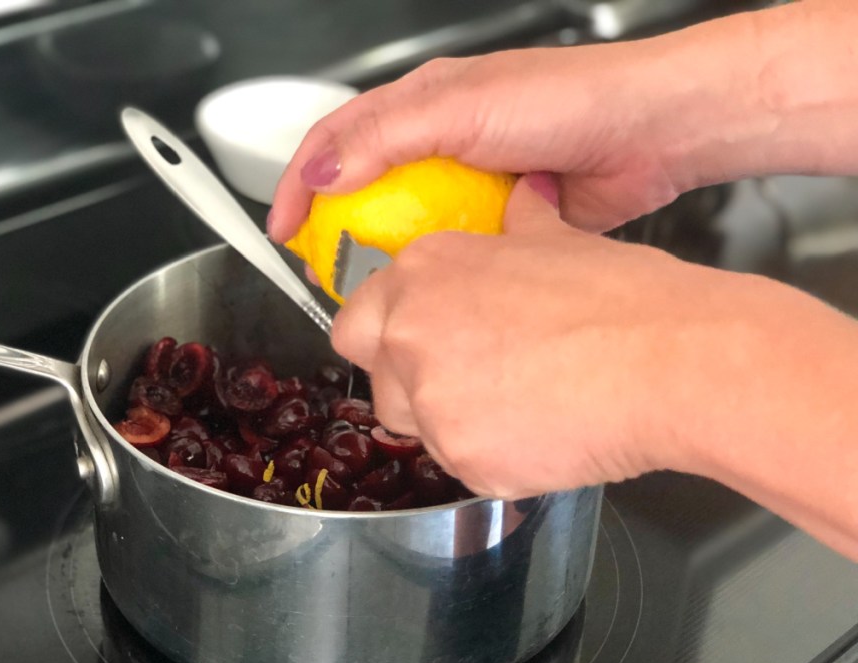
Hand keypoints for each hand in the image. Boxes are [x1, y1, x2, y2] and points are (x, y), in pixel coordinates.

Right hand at [271, 1, 857, 247]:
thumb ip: (385, 138)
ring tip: (366, 292)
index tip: (281, 232)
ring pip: (406, 226)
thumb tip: (319, 174)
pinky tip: (428, 292)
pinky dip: (434, 271)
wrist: (651, 135)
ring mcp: (469, 184)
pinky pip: (452, 251)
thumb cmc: (568, 101)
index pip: (337, 141)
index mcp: (420, 105)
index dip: (299, 184)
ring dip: (382, 258)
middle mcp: (439, 143)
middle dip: (334, 230)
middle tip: (319, 270)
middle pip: (364, 188)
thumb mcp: (461, 109)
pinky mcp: (500, 221)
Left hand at [330, 176, 733, 498]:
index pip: (358, 317)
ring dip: (449, 421)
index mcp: (422, 271)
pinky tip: (542, 435)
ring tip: (518, 406)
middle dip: (407, 382)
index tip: (423, 343)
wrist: (673, 363)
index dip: (390, 334)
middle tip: (468, 381)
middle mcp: (409, 333)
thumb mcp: (561, 242)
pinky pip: (459, 465)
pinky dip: (490, 458)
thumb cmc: (627, 298)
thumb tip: (525, 196)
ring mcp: (431, 400)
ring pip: (413, 426)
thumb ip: (520, 226)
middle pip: (375, 374)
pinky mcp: (462, 458)